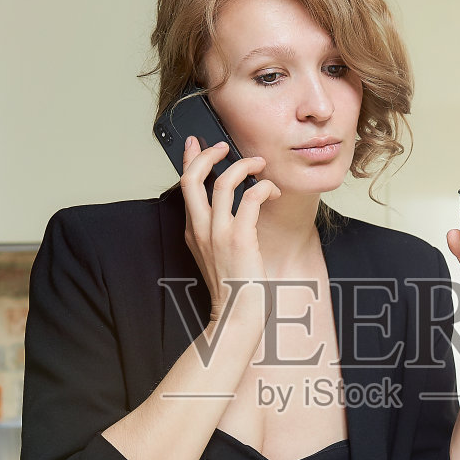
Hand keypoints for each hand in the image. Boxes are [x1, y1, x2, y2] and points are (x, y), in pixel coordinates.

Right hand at [180, 136, 278, 325]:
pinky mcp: (240, 239)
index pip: (185, 186)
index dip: (190, 160)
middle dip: (208, 155)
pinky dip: (265, 187)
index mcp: (193, 232)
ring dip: (245, 166)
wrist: (238, 315)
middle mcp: (201, 230)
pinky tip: (273, 191)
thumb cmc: (235, 287)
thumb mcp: (217, 255)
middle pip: (193, 178)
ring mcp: (219, 234)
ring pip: (224, 183)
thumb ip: (217, 231)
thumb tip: (231, 207)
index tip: (196, 143)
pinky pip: (251, 198)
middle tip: (225, 147)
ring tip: (260, 165)